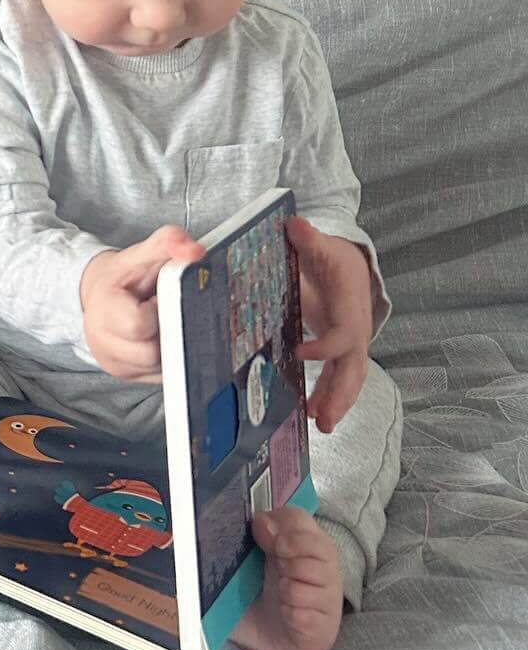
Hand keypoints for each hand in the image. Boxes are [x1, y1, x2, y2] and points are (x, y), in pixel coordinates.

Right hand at [79, 226, 205, 381]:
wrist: (99, 295)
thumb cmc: (123, 276)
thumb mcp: (140, 253)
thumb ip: (167, 242)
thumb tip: (196, 252)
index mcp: (104, 309)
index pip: (137, 324)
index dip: (157, 312)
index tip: (160, 298)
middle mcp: (104, 342)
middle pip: (151, 353)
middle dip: (169, 333)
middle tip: (171, 314)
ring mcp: (116, 363)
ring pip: (160, 368)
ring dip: (173, 347)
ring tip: (167, 325)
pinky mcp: (130, 376)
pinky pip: (162, 376)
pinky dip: (171, 359)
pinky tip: (167, 339)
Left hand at [288, 216, 372, 432]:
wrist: (352, 264)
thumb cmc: (334, 256)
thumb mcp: (321, 245)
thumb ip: (308, 238)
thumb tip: (294, 224)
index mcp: (349, 306)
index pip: (343, 334)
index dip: (325, 346)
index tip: (298, 352)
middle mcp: (355, 330)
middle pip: (353, 367)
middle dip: (340, 393)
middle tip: (322, 419)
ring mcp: (351, 343)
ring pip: (349, 378)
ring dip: (337, 402)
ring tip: (320, 425)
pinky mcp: (341, 350)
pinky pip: (340, 377)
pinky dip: (330, 396)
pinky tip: (313, 413)